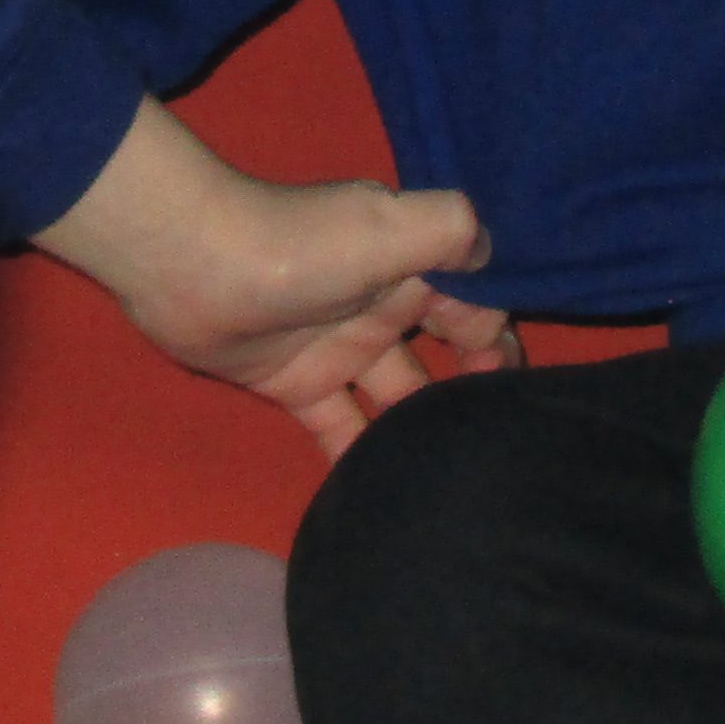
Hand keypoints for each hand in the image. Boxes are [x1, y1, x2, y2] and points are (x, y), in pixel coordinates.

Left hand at [31, 96, 503, 454]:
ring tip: (458, 483)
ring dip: (421, 432)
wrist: (188, 263)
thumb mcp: (388, 226)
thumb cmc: (299, 245)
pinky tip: (388, 497)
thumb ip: (451, 233)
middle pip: (443, 357)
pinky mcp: (297, 384)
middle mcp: (382, 306)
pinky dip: (361, 458)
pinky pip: (341, 428)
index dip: (503, 346)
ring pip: (397, 397)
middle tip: (506, 452)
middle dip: (473, 394)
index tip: (536, 399)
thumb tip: (498, 257)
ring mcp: (338, 348)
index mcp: (410, 265)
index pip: (476, 308)